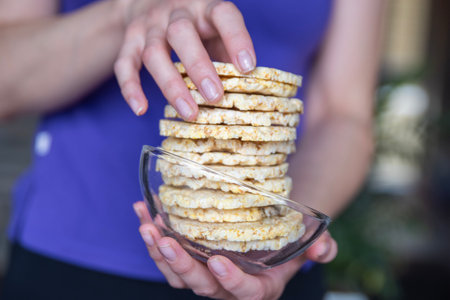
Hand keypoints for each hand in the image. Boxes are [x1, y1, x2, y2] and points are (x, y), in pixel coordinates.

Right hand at [114, 0, 255, 118]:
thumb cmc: (194, 23)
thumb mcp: (215, 27)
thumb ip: (227, 50)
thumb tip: (245, 85)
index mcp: (204, 7)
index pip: (223, 15)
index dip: (237, 39)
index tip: (247, 67)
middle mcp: (175, 12)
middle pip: (181, 34)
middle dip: (198, 67)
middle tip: (215, 97)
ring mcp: (149, 26)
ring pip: (154, 53)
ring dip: (171, 85)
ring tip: (189, 113)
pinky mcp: (130, 40)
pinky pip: (124, 64)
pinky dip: (131, 88)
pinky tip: (141, 109)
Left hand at [133, 201, 336, 298]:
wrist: (266, 233)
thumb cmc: (287, 240)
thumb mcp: (307, 242)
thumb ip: (320, 247)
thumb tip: (322, 248)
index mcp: (258, 287)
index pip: (245, 293)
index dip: (232, 281)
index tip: (220, 261)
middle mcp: (227, 286)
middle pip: (201, 285)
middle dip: (181, 266)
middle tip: (166, 241)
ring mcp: (204, 274)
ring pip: (176, 274)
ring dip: (158, 251)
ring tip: (147, 224)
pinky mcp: (188, 259)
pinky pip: (166, 255)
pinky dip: (153, 235)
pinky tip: (143, 211)